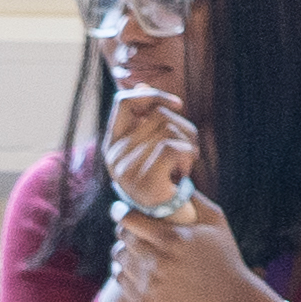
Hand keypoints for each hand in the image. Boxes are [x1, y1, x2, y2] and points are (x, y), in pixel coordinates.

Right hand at [103, 83, 199, 214]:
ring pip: (168, 130)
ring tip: (185, 162)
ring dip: (188, 143)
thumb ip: (146, 117)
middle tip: (186, 150)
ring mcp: (127, 171)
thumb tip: (141, 84)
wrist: (170, 217)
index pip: (124, 101)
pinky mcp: (145, 182)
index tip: (177, 104)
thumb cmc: (164, 176)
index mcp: (112, 143)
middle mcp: (114, 156)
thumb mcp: (153, 143)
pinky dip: (188, 154)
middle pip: (157, 115)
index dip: (152, 96)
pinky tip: (186, 170)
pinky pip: (173, 146)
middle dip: (182, 127)